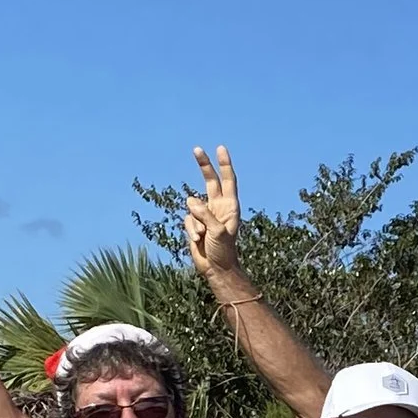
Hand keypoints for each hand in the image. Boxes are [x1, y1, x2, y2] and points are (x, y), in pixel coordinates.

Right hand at [184, 145, 243, 284]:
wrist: (215, 268)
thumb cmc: (223, 251)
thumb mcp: (218, 232)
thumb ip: (205, 215)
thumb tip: (191, 201)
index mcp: (230, 206)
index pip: (228, 180)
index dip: (224, 164)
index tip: (220, 149)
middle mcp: (218, 206)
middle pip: (210, 181)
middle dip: (204, 165)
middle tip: (197, 149)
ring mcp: (206, 214)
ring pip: (193, 205)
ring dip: (195, 221)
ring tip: (204, 236)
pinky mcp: (195, 223)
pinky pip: (187, 219)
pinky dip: (190, 229)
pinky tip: (198, 240)